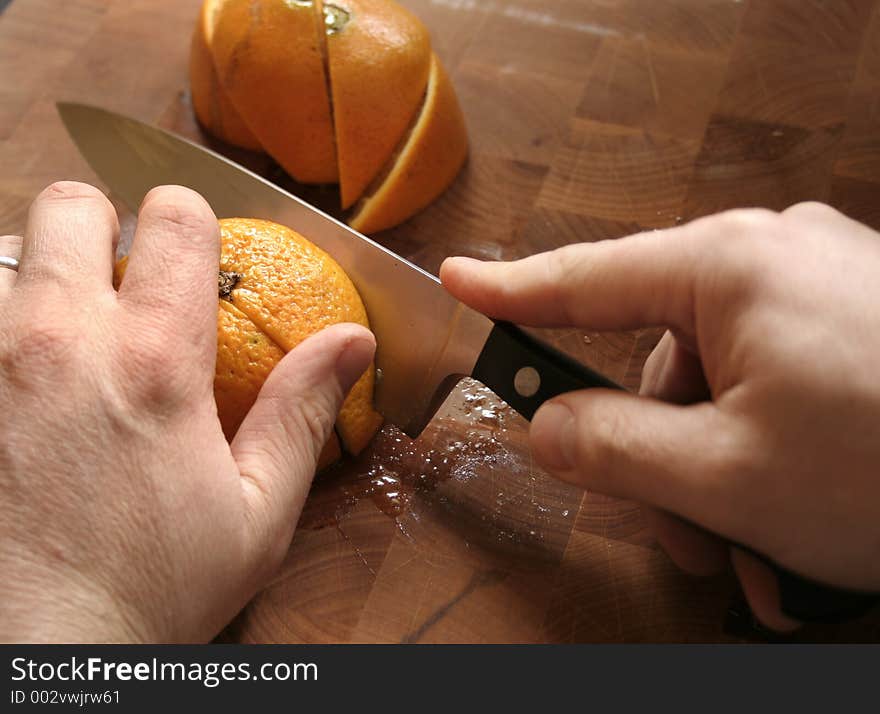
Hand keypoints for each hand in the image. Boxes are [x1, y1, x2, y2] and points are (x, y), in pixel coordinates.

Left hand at [0, 182, 374, 641]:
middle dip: (99, 228)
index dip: (189, 223)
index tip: (190, 258)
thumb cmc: (150, 592)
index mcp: (155, 362)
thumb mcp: (257, 514)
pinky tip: (18, 381)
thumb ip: (303, 411)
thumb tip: (352, 340)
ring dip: (34, 277)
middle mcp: (57, 341)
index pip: (173, 220)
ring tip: (57, 339)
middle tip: (115, 284)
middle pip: (68, 204)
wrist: (37, 661)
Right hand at [441, 203, 879, 630]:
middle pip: (656, 361)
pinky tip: (795, 512)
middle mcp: (771, 258)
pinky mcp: (854, 319)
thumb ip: (610, 447)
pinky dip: (763, 449)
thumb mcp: (727, 475)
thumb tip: (545, 424)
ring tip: (759, 543)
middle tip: (681, 532)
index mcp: (729, 267)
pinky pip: (769, 381)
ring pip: (714, 386)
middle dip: (655, 455)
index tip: (459, 282)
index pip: (585, 277)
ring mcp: (819, 286)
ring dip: (715, 471)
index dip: (511, 288)